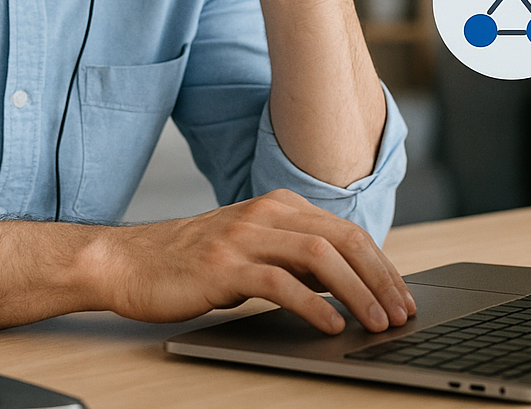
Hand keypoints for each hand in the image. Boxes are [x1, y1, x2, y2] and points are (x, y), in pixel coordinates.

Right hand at [90, 189, 415, 333]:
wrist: (128, 263)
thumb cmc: (190, 264)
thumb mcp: (251, 252)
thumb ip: (292, 260)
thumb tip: (346, 286)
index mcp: (278, 206)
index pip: (346, 232)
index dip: (382, 266)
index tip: (402, 297)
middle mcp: (265, 213)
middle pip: (343, 240)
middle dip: (380, 279)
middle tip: (401, 313)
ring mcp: (243, 236)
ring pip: (319, 257)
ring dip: (356, 292)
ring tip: (375, 322)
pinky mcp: (223, 265)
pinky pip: (279, 282)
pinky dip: (312, 304)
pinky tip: (330, 324)